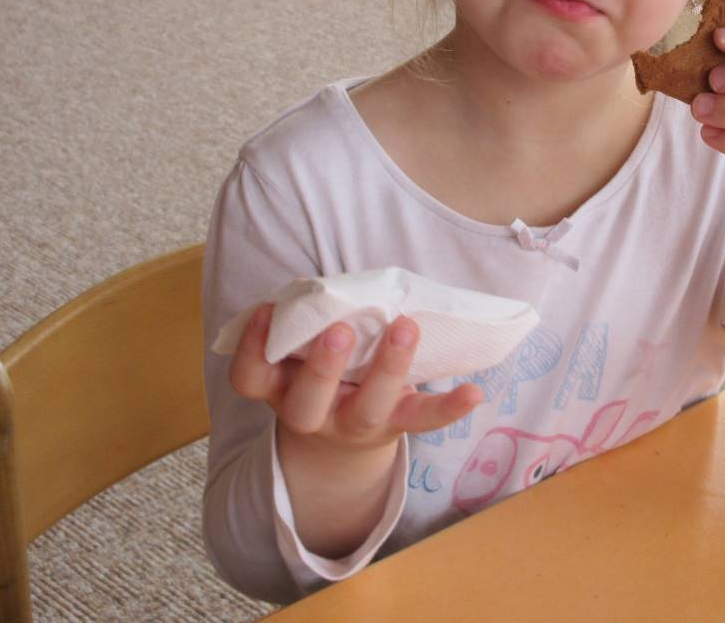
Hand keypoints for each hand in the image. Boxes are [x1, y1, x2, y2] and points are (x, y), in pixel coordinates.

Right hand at [229, 304, 483, 457]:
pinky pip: (423, 422)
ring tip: (405, 326)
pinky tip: (474, 391)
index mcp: (281, 390)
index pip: (250, 379)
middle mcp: (313, 414)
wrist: (342, 442)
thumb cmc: (322, 374)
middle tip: (340, 330)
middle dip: (323, 367)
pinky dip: (449, 407)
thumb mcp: (299, 356)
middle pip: (307, 404)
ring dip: (388, 367)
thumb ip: (306, 324)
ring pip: (367, 410)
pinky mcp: (396, 426)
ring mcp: (355, 425)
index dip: (252, 348)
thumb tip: (322, 282)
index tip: (265, 310)